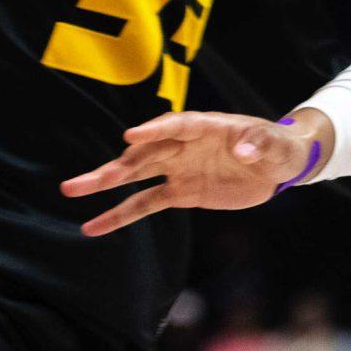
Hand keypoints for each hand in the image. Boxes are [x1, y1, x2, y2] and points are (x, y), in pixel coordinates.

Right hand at [62, 110, 322, 235]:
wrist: (278, 165)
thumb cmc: (277, 147)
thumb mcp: (276, 146)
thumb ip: (260, 145)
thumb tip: (245, 151)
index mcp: (206, 126)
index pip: (177, 126)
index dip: (154, 129)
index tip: (130, 136)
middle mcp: (185, 146)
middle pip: (145, 153)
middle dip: (116, 166)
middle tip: (85, 180)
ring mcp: (178, 168)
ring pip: (136, 176)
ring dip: (105, 185)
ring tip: (71, 192)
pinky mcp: (180, 192)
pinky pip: (146, 204)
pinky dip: (121, 214)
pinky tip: (94, 225)